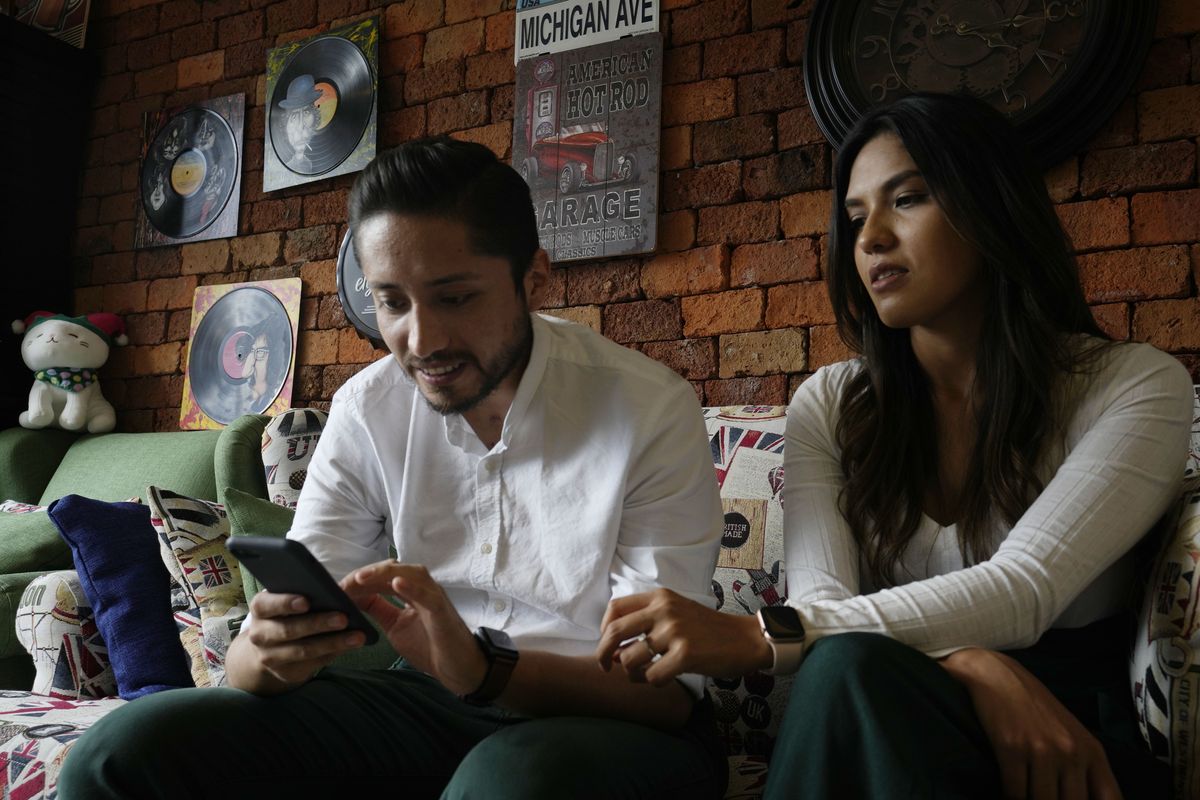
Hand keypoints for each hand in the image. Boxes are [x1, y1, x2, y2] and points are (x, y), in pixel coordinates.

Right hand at [229, 590, 365, 692]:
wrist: (271, 646)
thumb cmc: (288, 612)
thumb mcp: (290, 599)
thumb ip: (306, 593)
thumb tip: (339, 592)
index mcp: (260, 608)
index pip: (266, 604)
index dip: (285, 603)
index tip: (306, 601)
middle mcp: (260, 634)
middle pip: (289, 630)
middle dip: (317, 623)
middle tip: (343, 618)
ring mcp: (270, 657)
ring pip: (303, 650)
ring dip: (333, 643)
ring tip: (357, 636)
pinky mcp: (286, 673)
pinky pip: (312, 664)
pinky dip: (333, 653)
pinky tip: (350, 646)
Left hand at [344, 560, 486, 695]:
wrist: (457, 668)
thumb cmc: (430, 646)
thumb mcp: (396, 626)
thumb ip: (380, 609)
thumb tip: (355, 597)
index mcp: (412, 592)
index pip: (384, 577)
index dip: (361, 579)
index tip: (338, 588)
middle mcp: (423, 589)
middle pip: (395, 570)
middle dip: (368, 574)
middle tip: (344, 583)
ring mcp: (434, 597)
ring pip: (410, 574)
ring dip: (384, 574)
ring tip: (362, 578)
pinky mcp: (442, 611)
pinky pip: (427, 595)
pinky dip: (412, 587)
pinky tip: (396, 583)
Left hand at [595, 589, 771, 685]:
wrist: (745, 639)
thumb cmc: (707, 629)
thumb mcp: (676, 612)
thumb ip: (647, 622)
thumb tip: (613, 651)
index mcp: (659, 597)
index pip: (615, 609)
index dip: (604, 630)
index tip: (609, 645)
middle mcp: (664, 610)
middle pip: (614, 633)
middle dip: (603, 655)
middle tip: (606, 668)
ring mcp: (675, 631)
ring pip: (630, 659)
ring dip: (632, 673)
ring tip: (645, 674)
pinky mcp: (685, 654)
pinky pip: (652, 676)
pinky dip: (653, 682)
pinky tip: (665, 678)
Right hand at [941, 648, 1121, 799]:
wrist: (998, 676)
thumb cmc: (1035, 710)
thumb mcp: (1071, 736)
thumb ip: (1084, 771)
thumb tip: (1083, 798)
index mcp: (1092, 751)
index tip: (1070, 799)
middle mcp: (1071, 751)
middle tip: (1043, 795)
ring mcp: (1042, 750)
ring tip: (1026, 793)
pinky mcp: (1012, 748)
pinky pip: (1015, 792)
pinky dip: (1010, 797)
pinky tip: (1009, 790)